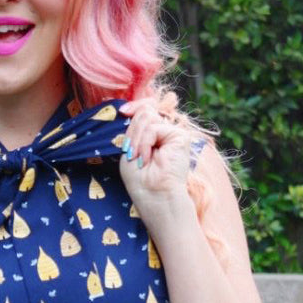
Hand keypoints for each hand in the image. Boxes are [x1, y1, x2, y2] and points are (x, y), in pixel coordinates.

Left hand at [118, 98, 196, 227]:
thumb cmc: (141, 180)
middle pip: (144, 112)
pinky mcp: (180, 136)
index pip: (146, 109)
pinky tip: (147, 158)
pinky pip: (153, 127)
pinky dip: (144, 143)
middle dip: (132, 132)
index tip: (122, 111)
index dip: (134, 106)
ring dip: (136, 139)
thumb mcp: (130, 150)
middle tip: (131, 154)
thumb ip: (134, 129)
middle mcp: (165, 132)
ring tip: (139, 159)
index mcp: (154, 136)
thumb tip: (131, 109)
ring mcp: (173, 134)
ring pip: (147, 116)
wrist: (154, 196)